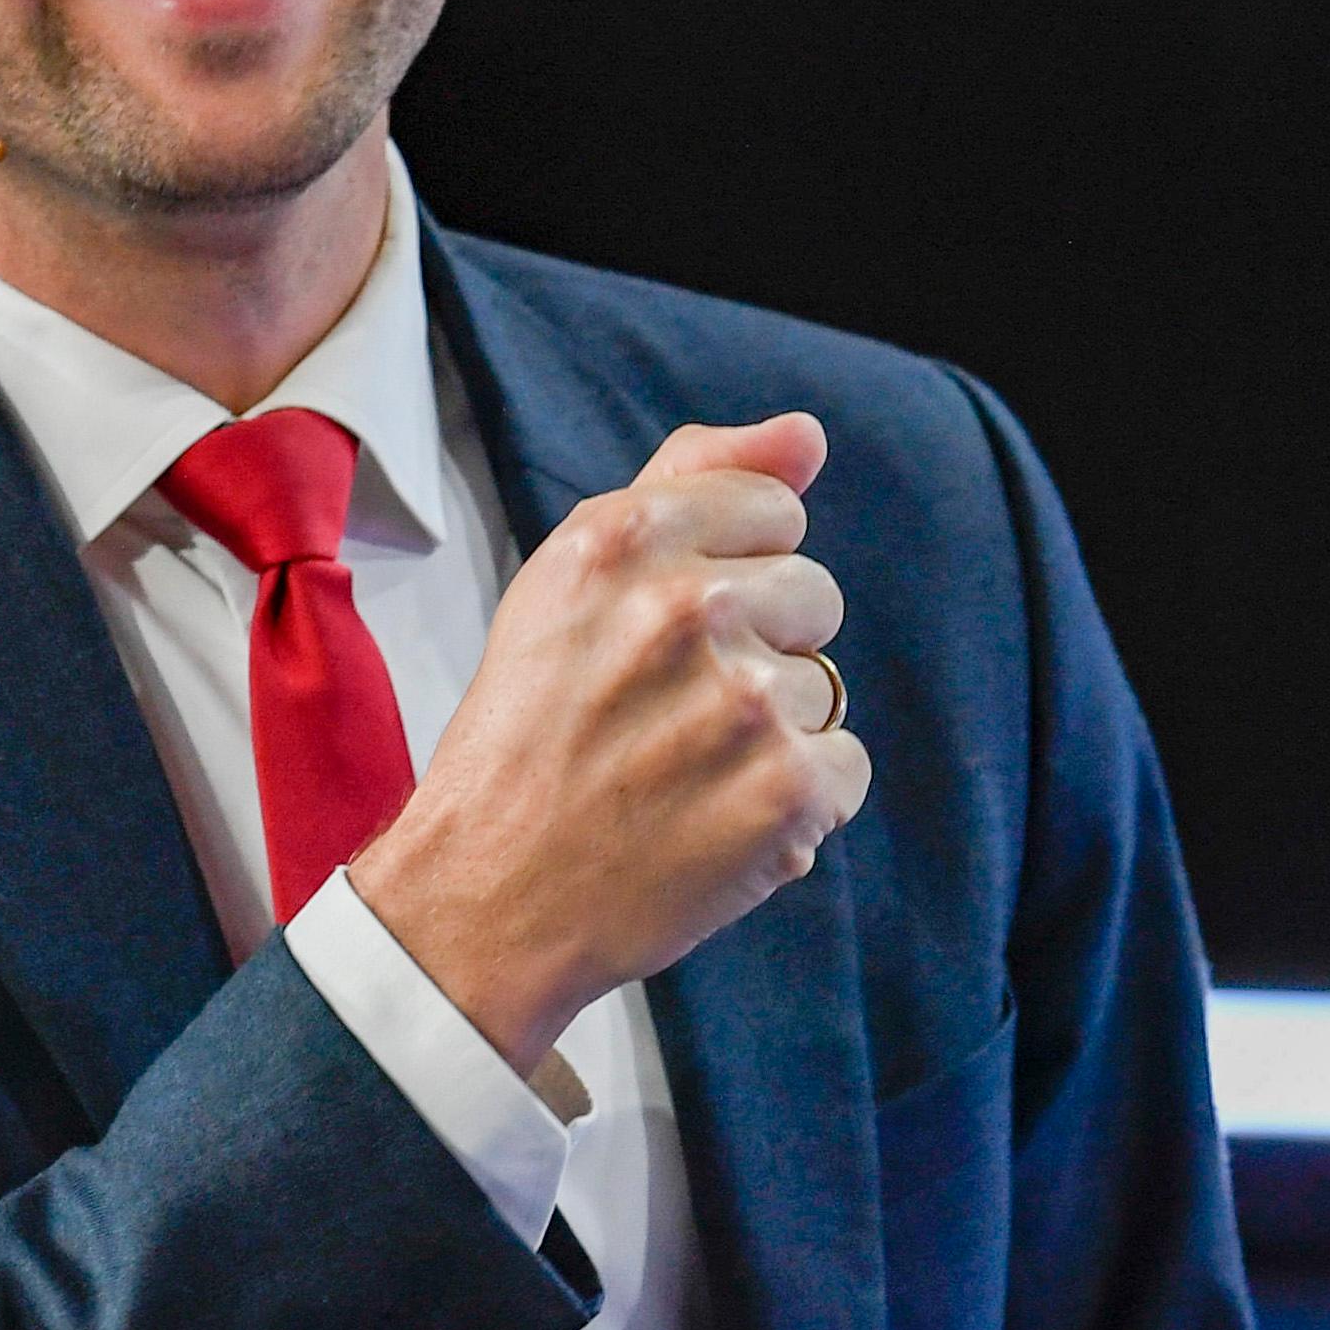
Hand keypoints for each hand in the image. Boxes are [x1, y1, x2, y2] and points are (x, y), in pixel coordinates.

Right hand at [349, 415, 867, 1068]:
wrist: (485, 895)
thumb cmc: (528, 734)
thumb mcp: (572, 578)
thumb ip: (693, 480)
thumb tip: (808, 434)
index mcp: (623, 538)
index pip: (772, 509)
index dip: (730, 573)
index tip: (668, 633)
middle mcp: (687, 607)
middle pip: (812, 594)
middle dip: (758, 650)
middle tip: (667, 714)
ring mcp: (745, 703)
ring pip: (822, 687)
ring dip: (770, 734)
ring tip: (679, 775)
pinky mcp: (788, 792)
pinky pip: (845, 766)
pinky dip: (796, 803)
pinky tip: (716, 822)